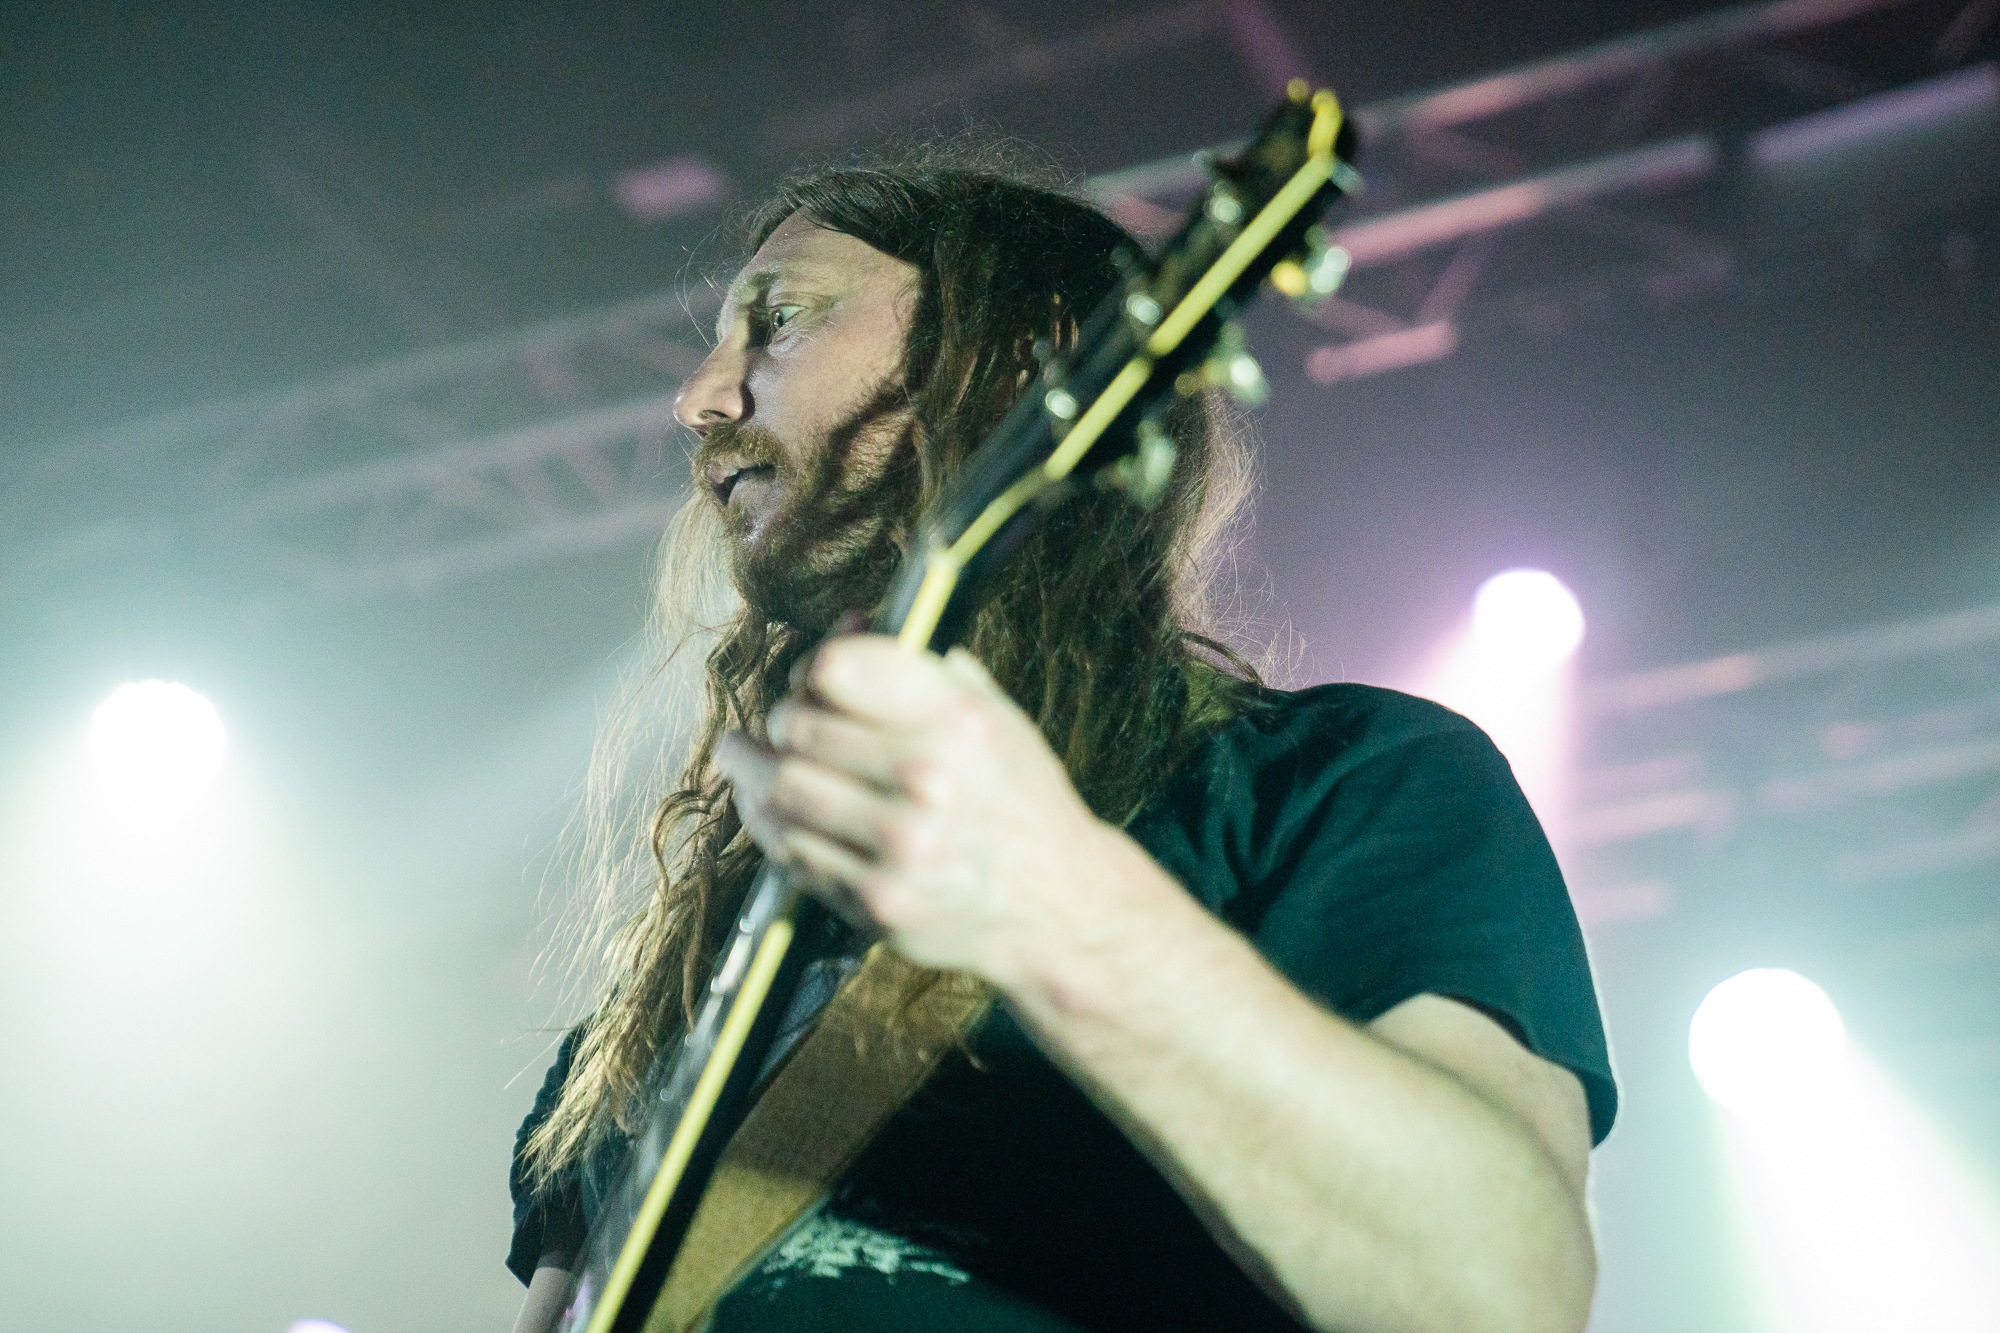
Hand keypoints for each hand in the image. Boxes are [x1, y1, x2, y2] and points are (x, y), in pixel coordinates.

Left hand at [713, 634, 1155, 984]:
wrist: (1056, 906)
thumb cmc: (1020, 801)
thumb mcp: (997, 718)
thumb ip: (926, 672)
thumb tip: (849, 624)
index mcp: (958, 720)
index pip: (837, 669)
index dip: (812, 667)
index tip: (809, 678)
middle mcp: (929, 778)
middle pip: (798, 728)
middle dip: (779, 721)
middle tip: (775, 725)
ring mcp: (900, 845)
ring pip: (781, 791)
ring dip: (753, 773)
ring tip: (743, 760)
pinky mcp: (877, 900)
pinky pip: (792, 852)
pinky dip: (772, 827)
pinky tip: (771, 812)